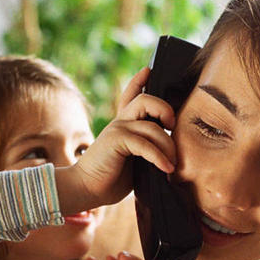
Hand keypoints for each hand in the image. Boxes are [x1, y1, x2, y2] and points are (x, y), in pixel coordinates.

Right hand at [56, 68, 178, 214]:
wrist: (86, 189)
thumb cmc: (111, 178)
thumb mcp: (133, 160)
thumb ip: (148, 150)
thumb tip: (172, 153)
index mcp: (124, 124)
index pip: (131, 95)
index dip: (139, 80)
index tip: (149, 70)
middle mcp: (120, 122)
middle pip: (146, 99)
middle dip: (165, 110)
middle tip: (173, 128)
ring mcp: (117, 129)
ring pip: (151, 125)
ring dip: (168, 146)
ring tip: (172, 164)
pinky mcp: (116, 140)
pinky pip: (145, 144)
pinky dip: (159, 157)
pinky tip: (166, 168)